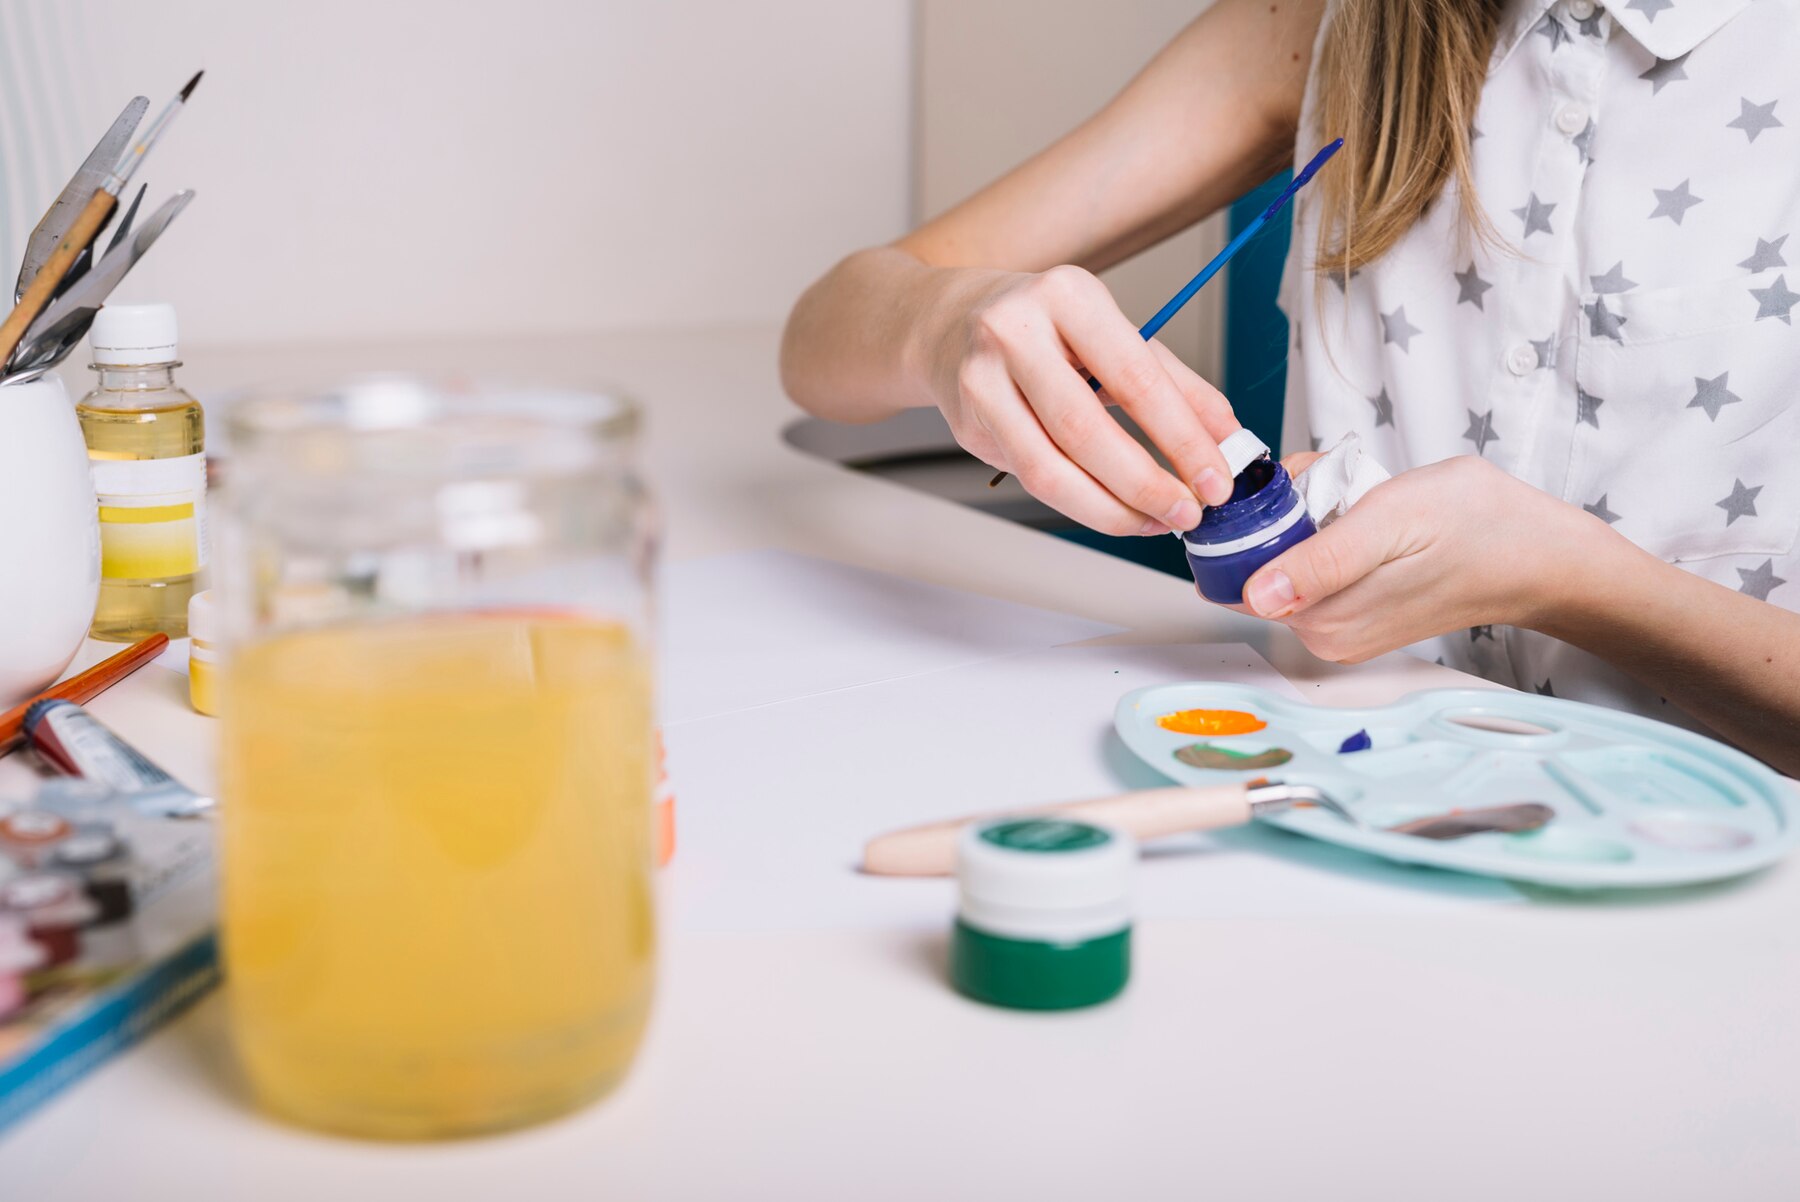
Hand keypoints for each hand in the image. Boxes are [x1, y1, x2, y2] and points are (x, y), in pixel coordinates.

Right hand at [926, 264, 1240, 535]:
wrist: (948, 322)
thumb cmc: (1042, 326)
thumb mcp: (1112, 332)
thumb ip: (1173, 383)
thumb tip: (1226, 435)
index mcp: (1067, 296)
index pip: (1134, 377)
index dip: (1179, 436)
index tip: (1214, 476)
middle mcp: (1016, 333)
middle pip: (1086, 430)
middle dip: (1145, 483)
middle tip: (1187, 511)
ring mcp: (982, 380)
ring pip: (1050, 469)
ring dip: (1111, 508)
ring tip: (1155, 520)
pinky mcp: (968, 424)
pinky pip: (1031, 478)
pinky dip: (1081, 503)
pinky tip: (1115, 509)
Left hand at [1238, 455, 1612, 662]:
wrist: (1536, 552)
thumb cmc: (1475, 526)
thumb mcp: (1389, 522)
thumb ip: (1320, 562)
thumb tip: (1255, 593)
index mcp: (1323, 620)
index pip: (1239, 572)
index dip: (1252, 522)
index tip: (1290, 488)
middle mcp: (1325, 636)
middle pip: (1259, 564)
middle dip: (1282, 515)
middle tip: (1336, 482)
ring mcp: (1342, 630)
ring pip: (1287, 561)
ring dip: (1308, 520)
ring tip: (1362, 498)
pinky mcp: (1359, 617)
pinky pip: (1316, 568)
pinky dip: (1329, 533)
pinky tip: (1368, 516)